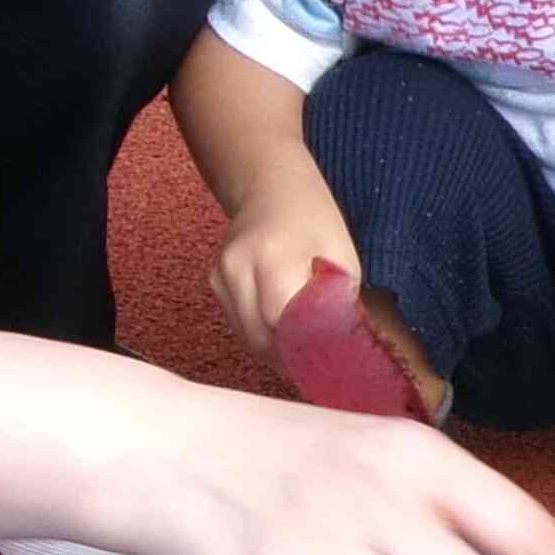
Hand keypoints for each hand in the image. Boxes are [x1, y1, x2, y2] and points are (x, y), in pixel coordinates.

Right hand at [212, 183, 365, 359]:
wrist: (273, 187)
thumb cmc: (314, 221)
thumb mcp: (340, 258)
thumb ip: (335, 304)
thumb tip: (335, 351)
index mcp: (272, 256)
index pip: (281, 320)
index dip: (303, 346)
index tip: (326, 361)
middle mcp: (238, 266)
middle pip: (259, 336)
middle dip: (289, 356)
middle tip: (316, 366)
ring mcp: (221, 274)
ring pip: (247, 335)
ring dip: (274, 350)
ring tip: (303, 351)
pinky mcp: (214, 281)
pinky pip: (239, 322)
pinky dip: (261, 333)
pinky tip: (281, 330)